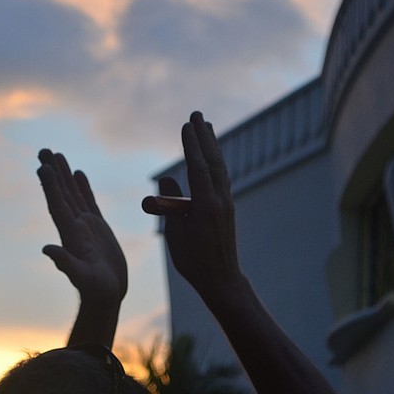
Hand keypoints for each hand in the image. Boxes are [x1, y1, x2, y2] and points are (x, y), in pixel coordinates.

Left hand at [37, 149, 127, 307]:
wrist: (107, 296)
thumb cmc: (97, 291)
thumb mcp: (83, 277)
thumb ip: (66, 263)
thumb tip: (47, 250)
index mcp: (71, 235)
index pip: (58, 205)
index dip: (50, 186)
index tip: (43, 167)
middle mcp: (75, 226)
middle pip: (61, 193)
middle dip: (53, 172)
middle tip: (43, 150)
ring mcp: (85, 226)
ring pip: (73, 194)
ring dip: (64, 174)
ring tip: (56, 154)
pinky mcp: (98, 228)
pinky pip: (88, 202)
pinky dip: (83, 187)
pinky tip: (78, 174)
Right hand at [158, 112, 241, 295]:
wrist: (220, 279)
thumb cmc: (193, 260)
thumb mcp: (176, 233)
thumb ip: (170, 205)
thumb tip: (166, 179)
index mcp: (206, 206)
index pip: (198, 168)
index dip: (192, 145)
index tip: (186, 125)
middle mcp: (220, 201)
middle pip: (213, 161)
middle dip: (204, 137)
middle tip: (197, 115)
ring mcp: (226, 203)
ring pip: (220, 168)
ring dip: (212, 146)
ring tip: (206, 127)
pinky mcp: (227, 208)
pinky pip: (221, 178)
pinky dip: (215, 161)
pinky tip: (211, 155)